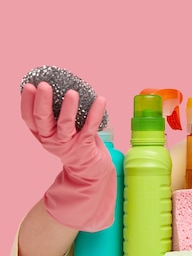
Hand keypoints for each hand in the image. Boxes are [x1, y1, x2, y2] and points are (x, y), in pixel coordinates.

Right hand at [21, 82, 115, 231]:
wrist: (90, 170)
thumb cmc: (75, 143)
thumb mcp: (60, 130)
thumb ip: (58, 114)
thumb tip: (62, 85)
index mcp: (43, 134)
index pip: (29, 118)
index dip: (27, 102)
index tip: (29, 86)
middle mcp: (51, 140)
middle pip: (42, 120)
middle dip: (42, 102)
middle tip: (44, 85)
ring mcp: (68, 144)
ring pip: (65, 124)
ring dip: (68, 108)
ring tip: (72, 93)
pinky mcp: (85, 146)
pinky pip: (90, 127)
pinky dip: (96, 113)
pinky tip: (101, 100)